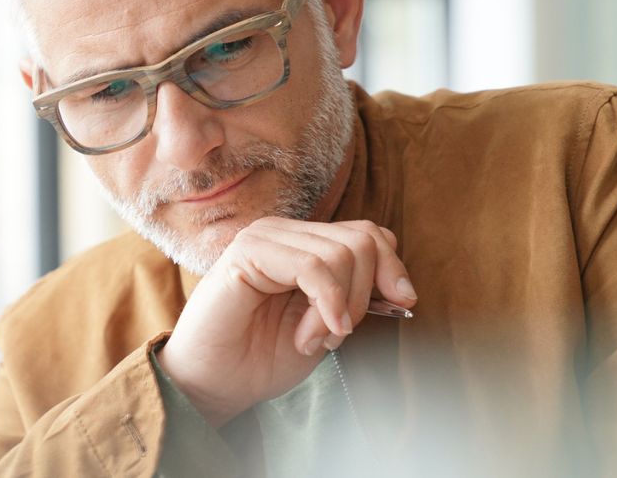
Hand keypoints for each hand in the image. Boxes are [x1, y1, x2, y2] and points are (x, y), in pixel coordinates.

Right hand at [156, 218, 416, 426]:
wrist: (213, 383)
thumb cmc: (263, 357)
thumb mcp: (326, 325)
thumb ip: (354, 297)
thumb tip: (403, 288)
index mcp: (303, 244)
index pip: (368, 234)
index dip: (391, 268)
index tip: (402, 305)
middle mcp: (285, 232)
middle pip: (362, 241)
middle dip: (364, 295)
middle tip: (336, 334)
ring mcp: (265, 237)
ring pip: (342, 253)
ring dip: (339, 308)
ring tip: (312, 339)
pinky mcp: (248, 252)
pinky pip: (312, 267)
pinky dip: (325, 305)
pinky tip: (309, 336)